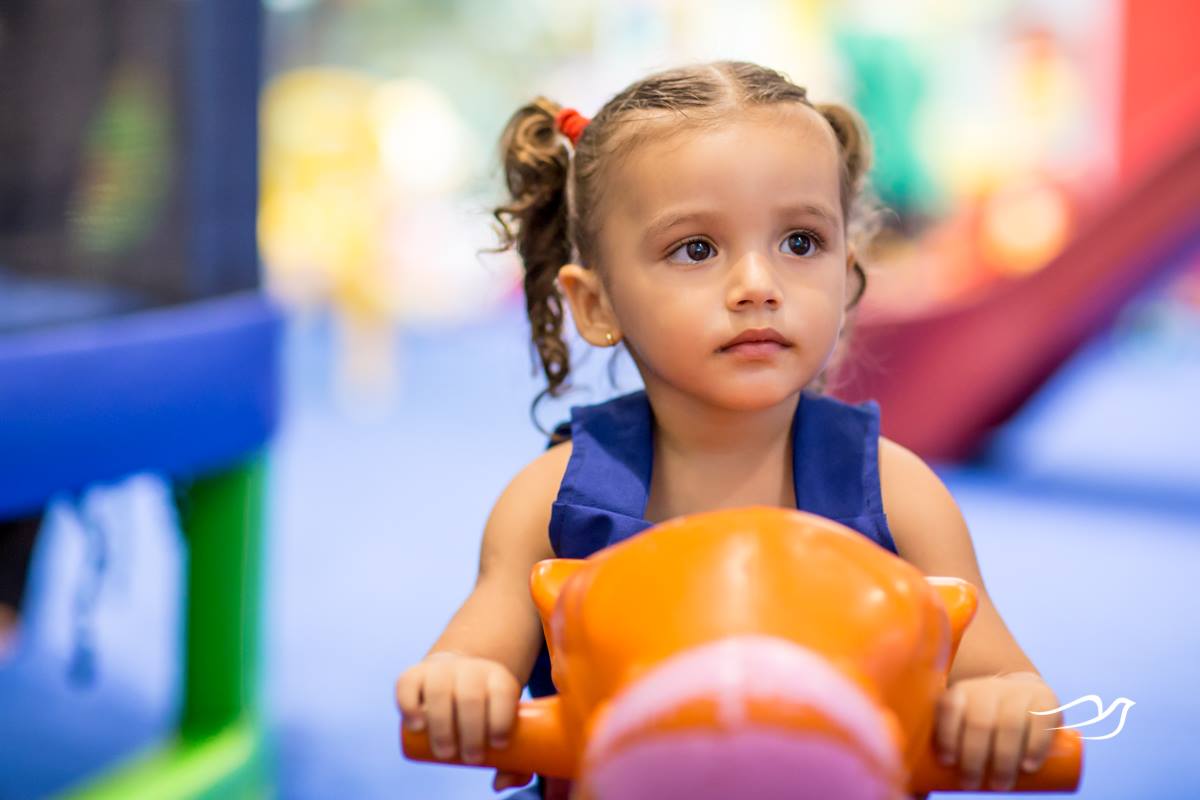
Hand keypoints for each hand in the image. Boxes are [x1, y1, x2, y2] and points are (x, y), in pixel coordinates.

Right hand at [396, 651, 531, 790]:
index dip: (501, 718)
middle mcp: (470, 668)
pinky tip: (417, 726)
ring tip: (446, 754)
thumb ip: (513, 760)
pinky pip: (408, 684)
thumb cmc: (486, 712)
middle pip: (471, 697)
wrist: (458, 676)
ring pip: (439, 692)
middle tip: (472, 760)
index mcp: (497, 677)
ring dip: (442, 726)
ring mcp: (440, 670)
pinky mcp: (414, 675)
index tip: (498, 746)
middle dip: (472, 732)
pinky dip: (410, 706)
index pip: (502, 692)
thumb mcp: (504, 725)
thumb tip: (499, 785)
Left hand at [934, 671, 1062, 791]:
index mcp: (962, 692)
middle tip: (971, 785)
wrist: (1023, 693)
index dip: (946, 733)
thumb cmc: (982, 720)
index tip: (947, 763)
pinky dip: (1034, 746)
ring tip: (1000, 785)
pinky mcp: (1045, 702)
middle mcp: (988, 688)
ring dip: (1004, 759)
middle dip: (974, 757)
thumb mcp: (963, 723)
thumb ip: (941, 752)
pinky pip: (1040, 721)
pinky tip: (1028, 766)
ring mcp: (1017, 694)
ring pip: (1009, 724)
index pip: (949, 707)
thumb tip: (914, 794)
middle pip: (979, 721)